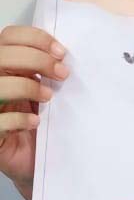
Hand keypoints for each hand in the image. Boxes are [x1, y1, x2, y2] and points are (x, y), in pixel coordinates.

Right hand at [0, 26, 68, 199]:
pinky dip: (19, 118)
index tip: (61, 52)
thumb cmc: (38, 121)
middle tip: (63, 73)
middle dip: (37, 60)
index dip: (35, 38)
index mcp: (4, 66)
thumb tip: (63, 53)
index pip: (9, 36)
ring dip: (28, 86)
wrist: (34, 162)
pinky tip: (35, 122)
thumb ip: (44, 69)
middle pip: (3, 55)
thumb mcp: (43, 90)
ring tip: (49, 98)